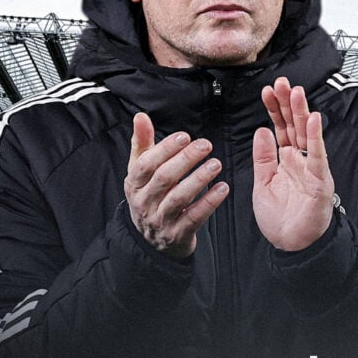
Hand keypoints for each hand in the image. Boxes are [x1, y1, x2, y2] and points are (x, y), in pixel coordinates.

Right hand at [125, 112, 228, 258]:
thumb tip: (140, 116)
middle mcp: (144, 202)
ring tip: (216, 164)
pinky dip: (209, 202)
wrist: (152, 240)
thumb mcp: (141, 171)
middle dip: (186, 160)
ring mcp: (160, 220)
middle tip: (206, 145)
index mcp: (134, 184)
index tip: (185, 136)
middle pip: (164, 179)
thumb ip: (142, 143)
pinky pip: (194, 217)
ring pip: (179, 198)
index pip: (146, 164)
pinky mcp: (177, 234)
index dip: (165, 149)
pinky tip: (223, 188)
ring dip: (199, 179)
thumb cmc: (150, 195)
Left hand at [252, 77, 334, 251]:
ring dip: (302, 112)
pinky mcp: (320, 180)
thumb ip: (263, 158)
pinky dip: (315, 137)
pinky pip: (317, 155)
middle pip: (293, 126)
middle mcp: (300, 160)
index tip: (266, 91)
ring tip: (296, 92)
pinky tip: (313, 119)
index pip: (280, 128)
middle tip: (282, 82)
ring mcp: (311, 168)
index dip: (274, 110)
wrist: (292, 245)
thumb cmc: (280, 218)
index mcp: (286, 160)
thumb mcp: (263, 183)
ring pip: (306, 135)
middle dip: (287, 104)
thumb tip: (261, 130)